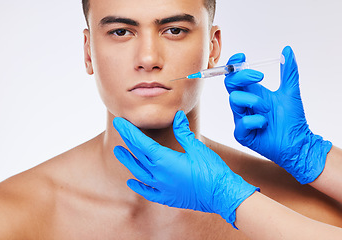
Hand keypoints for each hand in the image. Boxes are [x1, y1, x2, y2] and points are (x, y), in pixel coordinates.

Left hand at [113, 111, 257, 228]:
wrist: (222, 195)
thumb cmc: (212, 170)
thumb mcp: (197, 148)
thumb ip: (183, 132)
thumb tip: (177, 116)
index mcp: (165, 160)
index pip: (141, 142)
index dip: (129, 131)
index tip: (119, 122)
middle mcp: (159, 174)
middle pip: (138, 155)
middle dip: (127, 140)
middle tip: (119, 129)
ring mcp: (161, 188)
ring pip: (139, 172)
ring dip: (128, 161)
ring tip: (119, 151)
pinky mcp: (167, 198)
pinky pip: (147, 191)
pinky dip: (138, 186)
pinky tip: (131, 182)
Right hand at [225, 46, 331, 183]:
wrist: (298, 142)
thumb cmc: (292, 119)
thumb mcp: (291, 91)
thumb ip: (289, 71)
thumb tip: (287, 50)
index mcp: (252, 93)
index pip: (234, 76)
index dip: (234, 65)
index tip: (243, 57)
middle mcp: (244, 105)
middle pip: (230, 84)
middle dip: (242, 77)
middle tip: (260, 77)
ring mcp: (241, 119)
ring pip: (234, 100)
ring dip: (255, 101)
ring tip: (269, 109)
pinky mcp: (242, 134)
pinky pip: (242, 122)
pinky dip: (257, 120)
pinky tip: (266, 124)